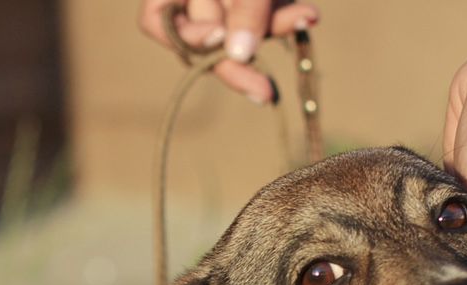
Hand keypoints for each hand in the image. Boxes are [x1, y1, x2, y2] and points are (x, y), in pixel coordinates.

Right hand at [138, 0, 319, 104]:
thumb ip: (245, 8)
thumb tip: (239, 56)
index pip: (157, 20)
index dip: (186, 37)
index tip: (218, 38)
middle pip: (205, 39)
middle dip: (239, 59)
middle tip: (266, 94)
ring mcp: (223, 1)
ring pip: (239, 34)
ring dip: (271, 31)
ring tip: (305, 18)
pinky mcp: (255, 4)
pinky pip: (265, 21)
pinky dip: (286, 19)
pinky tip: (309, 15)